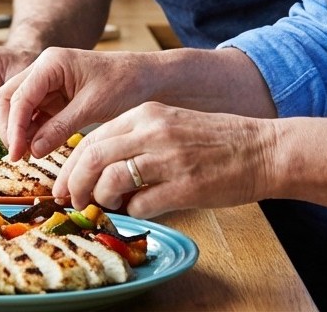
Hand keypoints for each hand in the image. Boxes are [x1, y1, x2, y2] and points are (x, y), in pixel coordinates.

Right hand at [0, 47, 153, 160]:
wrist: (147, 79)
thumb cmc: (124, 83)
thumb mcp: (92, 106)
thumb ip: (60, 127)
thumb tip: (32, 150)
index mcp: (51, 63)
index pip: (20, 96)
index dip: (14, 126)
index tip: (15, 153)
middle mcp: (43, 70)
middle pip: (9, 98)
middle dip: (9, 127)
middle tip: (17, 156)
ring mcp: (47, 83)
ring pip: (18, 108)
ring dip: (19, 131)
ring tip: (26, 157)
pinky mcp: (54, 98)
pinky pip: (34, 115)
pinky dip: (32, 132)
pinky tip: (36, 150)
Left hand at [55, 103, 277, 218]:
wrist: (263, 150)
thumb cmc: (216, 141)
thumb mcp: (170, 124)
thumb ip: (136, 139)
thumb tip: (100, 169)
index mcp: (146, 114)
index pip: (93, 138)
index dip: (71, 165)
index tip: (63, 184)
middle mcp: (154, 132)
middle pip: (94, 157)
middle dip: (75, 183)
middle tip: (72, 201)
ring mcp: (169, 159)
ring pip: (111, 180)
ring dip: (101, 199)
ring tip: (105, 206)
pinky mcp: (185, 186)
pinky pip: (141, 203)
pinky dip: (132, 211)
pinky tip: (139, 209)